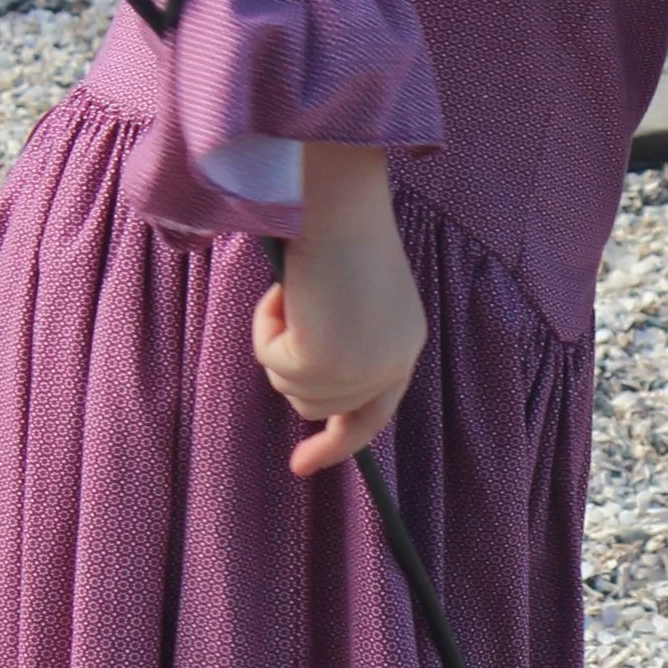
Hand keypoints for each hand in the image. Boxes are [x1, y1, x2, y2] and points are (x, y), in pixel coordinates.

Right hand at [251, 143, 427, 478]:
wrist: (337, 201)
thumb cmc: (336, 228)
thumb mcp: (346, 295)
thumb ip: (334, 341)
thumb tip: (291, 375)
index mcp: (404, 346)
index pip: (374, 416)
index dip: (337, 443)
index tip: (301, 466)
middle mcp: (392, 365)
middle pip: (318, 405)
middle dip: (289, 364)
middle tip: (289, 306)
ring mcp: (362, 370)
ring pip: (289, 387)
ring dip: (276, 340)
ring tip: (294, 291)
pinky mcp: (326, 363)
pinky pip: (270, 364)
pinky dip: (264, 326)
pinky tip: (284, 291)